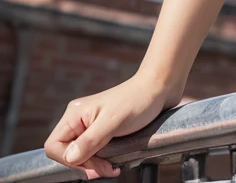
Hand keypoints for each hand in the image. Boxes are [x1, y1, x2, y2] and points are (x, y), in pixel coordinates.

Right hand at [44, 73, 183, 179]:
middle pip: (68, 154)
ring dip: (95, 166)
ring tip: (113, 167)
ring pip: (81, 156)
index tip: (91, 165)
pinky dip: (102, 162)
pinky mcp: (102, 132)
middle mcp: (79, 120)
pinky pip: (94, 154)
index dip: (68, 161)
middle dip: (85, 166)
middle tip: (107, 169)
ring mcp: (91, 126)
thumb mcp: (113, 122)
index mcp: (75, 114)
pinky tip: (115, 163)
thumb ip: (90, 141)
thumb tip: (70, 158)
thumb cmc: (137, 100)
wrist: (159, 89)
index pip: (54, 146)